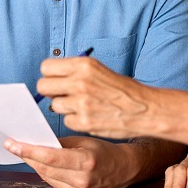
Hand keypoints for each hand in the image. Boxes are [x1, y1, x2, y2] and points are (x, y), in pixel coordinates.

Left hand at [4, 135, 135, 187]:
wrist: (122, 169)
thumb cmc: (104, 152)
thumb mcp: (84, 141)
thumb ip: (61, 143)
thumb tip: (37, 141)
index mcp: (85, 161)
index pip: (50, 158)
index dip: (29, 151)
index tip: (13, 144)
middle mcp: (82, 180)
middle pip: (45, 169)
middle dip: (27, 156)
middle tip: (14, 145)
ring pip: (47, 178)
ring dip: (35, 165)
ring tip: (27, 153)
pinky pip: (54, 185)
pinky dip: (47, 174)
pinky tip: (43, 165)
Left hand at [37, 57, 154, 139]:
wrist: (144, 108)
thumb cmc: (122, 89)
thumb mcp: (99, 70)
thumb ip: (75, 71)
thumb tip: (52, 77)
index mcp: (84, 65)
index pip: (46, 67)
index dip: (50, 74)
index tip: (57, 80)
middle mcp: (80, 82)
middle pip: (43, 86)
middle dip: (51, 91)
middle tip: (63, 94)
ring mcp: (81, 103)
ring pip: (54, 105)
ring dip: (65, 107)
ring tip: (82, 106)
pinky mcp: (84, 121)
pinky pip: (66, 121)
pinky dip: (75, 120)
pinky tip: (89, 116)